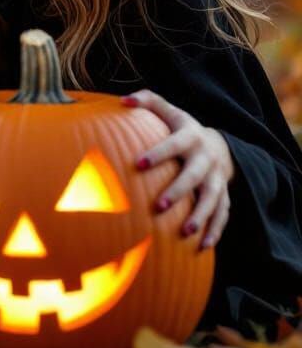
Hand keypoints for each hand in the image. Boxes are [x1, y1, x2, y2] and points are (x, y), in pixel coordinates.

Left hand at [124, 90, 234, 249]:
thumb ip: (147, 100)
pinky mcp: (224, 197)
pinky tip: (202, 247)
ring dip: (200, 216)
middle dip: (178, 191)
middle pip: (194, 177)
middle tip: (159, 206)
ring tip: (185, 232)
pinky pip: (222, 216)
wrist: (221, 146)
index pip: (173, 144)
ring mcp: (217, 180)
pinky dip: (215, 231)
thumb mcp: (169, 110)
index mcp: (190, 137)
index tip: (138, 163)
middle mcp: (206, 160)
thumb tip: (122, 99)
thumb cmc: (182, 129)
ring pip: (212, 200)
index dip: (157, 153)